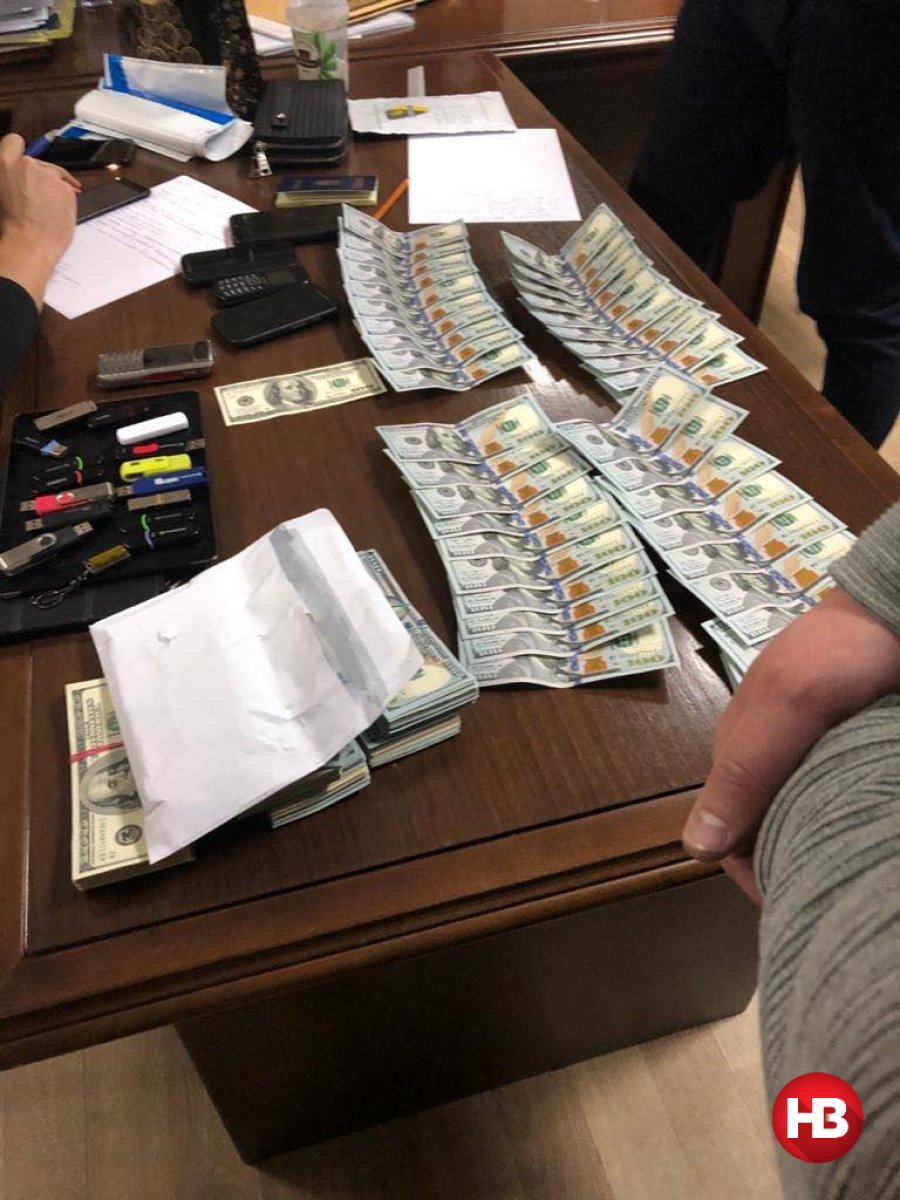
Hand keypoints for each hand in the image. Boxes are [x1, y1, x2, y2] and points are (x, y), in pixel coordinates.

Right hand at [0, 132, 80, 305]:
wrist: (29, 244)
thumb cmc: (10, 226)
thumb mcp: (2, 193)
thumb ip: (10, 177)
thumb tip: (18, 177)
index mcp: (4, 163)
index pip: (14, 141)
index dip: (19, 152)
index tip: (23, 166)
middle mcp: (26, 163)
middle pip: (36, 162)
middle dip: (38, 176)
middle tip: (35, 198)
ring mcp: (49, 174)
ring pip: (54, 175)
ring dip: (53, 187)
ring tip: (47, 210)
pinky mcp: (66, 187)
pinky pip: (67, 188)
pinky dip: (65, 198)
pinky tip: (59, 213)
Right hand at [683, 588, 899, 902]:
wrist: (895, 608)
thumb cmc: (836, 655)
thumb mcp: (788, 707)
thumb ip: (743, 773)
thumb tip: (696, 850)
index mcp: (739, 750)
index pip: (729, 832)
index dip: (753, 871)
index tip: (793, 900)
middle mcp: (770, 759)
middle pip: (766, 831)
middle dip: (790, 863)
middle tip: (833, 885)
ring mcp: (811, 754)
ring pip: (804, 820)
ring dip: (820, 845)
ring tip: (854, 864)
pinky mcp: (847, 751)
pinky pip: (838, 800)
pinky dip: (848, 821)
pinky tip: (867, 833)